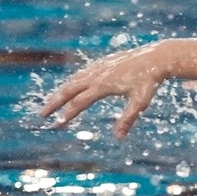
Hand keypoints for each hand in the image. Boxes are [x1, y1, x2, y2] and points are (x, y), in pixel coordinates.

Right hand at [39, 45, 164, 137]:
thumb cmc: (149, 81)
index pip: (79, 102)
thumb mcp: (140, 102)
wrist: (155, 57)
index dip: (67, 114)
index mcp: (103, 85)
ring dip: (60, 92)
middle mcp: (97, 75)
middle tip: (41, 114)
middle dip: (54, 102)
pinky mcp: (101, 63)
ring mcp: (98, 67)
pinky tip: (68, 87)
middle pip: (69, 89)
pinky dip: (71, 82)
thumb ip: (128, 119)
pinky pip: (81, 73)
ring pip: (73, 80)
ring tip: (50, 103)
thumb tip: (119, 138)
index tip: (56, 124)